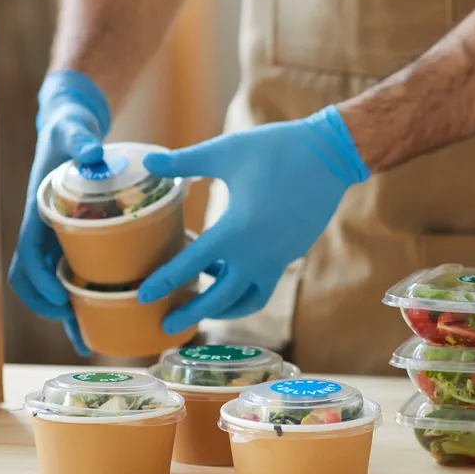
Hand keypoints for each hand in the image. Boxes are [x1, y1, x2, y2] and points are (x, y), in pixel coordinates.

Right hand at [7, 71, 111, 355]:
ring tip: (88, 341)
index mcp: (37, 212)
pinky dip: (84, 294)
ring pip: (54, 283)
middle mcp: (43, 230)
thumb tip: (92, 151)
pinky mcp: (74, 237)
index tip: (60, 300)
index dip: (40, 282)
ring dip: (67, 312)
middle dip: (51, 309)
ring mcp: (56, 236)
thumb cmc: (68, 129)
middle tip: (78, 332)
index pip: (27, 256)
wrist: (68, 125)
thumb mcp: (72, 131)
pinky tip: (106, 312)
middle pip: (36, 281)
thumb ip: (80, 140)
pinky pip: (73, 271)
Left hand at [138, 106, 369, 332]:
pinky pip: (262, 282)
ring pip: (247, 298)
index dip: (164, 282)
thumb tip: (147, 159)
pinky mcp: (291, 253)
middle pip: (220, 299)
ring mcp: (278, 257)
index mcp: (235, 231)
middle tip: (166, 324)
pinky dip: (241, 285)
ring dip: (222, 305)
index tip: (143, 296)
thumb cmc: (276, 149)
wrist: (331, 155)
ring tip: (202, 296)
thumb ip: (183, 161)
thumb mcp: (225, 151)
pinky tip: (227, 266)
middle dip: (191, 313)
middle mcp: (257, 254)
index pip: (191, 265)